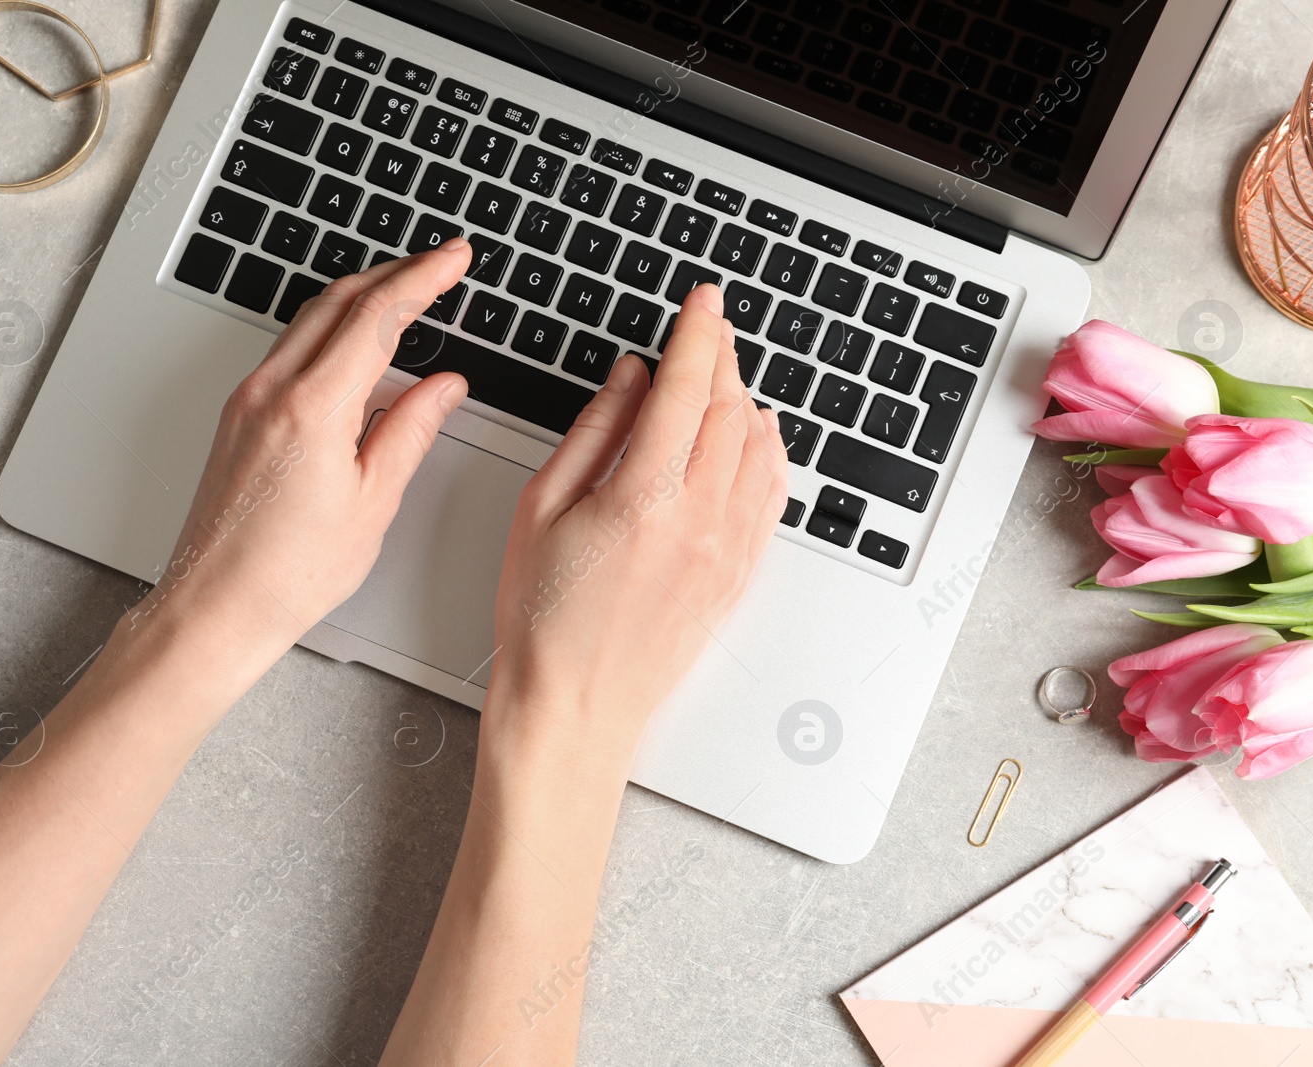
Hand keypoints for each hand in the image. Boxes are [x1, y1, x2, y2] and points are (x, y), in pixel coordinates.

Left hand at [129, 240, 472, 657]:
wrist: (216, 606)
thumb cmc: (288, 573)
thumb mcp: (373, 502)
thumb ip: (411, 431)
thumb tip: (443, 387)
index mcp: (312, 408)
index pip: (376, 316)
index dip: (423, 279)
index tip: (454, 259)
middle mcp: (271, 391)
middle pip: (339, 300)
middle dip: (394, 273)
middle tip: (440, 264)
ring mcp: (248, 400)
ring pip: (311, 319)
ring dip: (361, 296)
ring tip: (407, 294)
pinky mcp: (238, 415)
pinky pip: (292, 349)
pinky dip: (332, 329)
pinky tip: (359, 343)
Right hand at [482, 284, 788, 781]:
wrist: (575, 710)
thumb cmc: (543, 622)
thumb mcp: (542, 509)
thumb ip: (595, 432)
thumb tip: (632, 379)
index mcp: (645, 497)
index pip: (687, 387)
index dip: (697, 332)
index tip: (702, 300)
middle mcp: (700, 520)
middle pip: (730, 410)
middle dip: (722, 357)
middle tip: (708, 326)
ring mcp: (727, 550)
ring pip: (760, 448)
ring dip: (746, 399)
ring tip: (725, 374)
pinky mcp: (737, 576)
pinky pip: (771, 496)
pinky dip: (768, 452)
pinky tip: (755, 436)